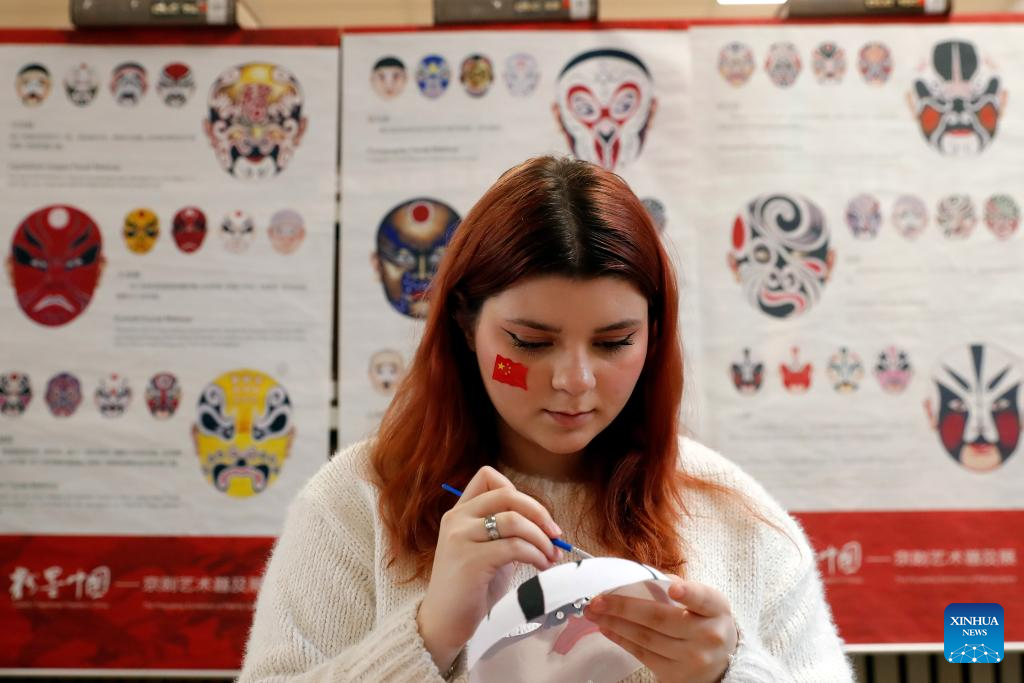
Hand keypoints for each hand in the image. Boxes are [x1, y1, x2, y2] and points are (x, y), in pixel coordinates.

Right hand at [416, 466, 562, 673]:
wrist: (443, 623)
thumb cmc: (469, 589)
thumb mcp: (486, 551)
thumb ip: (505, 533)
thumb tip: (546, 528)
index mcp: (459, 512)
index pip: (488, 478)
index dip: (518, 492)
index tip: (534, 517)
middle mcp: (457, 519)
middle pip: (507, 495)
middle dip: (539, 512)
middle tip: (555, 534)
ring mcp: (461, 538)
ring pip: (514, 520)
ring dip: (541, 538)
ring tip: (549, 556)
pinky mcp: (471, 560)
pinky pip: (515, 547)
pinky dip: (536, 554)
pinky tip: (541, 566)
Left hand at [584, 576, 738, 682]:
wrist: (721, 664)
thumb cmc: (705, 622)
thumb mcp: (703, 602)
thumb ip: (679, 587)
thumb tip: (644, 578)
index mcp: (716, 609)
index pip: (703, 599)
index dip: (688, 592)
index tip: (673, 587)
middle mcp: (708, 635)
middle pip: (660, 618)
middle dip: (623, 607)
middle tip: (598, 599)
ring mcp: (692, 658)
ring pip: (646, 637)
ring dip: (615, 623)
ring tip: (594, 612)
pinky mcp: (676, 675)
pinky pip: (642, 654)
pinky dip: (621, 639)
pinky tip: (607, 628)